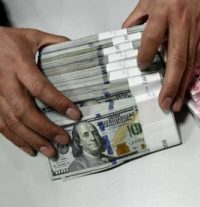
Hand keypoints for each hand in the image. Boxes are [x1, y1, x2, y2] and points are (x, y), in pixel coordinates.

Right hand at [0, 27, 80, 158]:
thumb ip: (56, 43)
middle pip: (25, 110)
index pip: (40, 87)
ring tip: (50, 151)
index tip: (75, 114)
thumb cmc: (8, 40)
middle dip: (45, 128)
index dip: (58, 102)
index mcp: (20, 64)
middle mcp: (6, 82)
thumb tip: (79, 51)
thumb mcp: (33, 36)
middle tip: (63, 139)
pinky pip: (1, 125)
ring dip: (32, 139)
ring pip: (12, 122)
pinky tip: (29, 149)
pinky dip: (15, 139)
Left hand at [123, 0, 199, 111]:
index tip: (142, 66)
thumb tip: (126, 37)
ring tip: (175, 104)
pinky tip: (184, 89)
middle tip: (164, 103)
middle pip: (176, 60)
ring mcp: (195, 33)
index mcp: (163, 13)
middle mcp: (181, 26)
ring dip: (182, 87)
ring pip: (189, 64)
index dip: (145, 55)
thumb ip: (136, 18)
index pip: (151, 39)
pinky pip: (196, 60)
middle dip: (170, 85)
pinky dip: (189, 77)